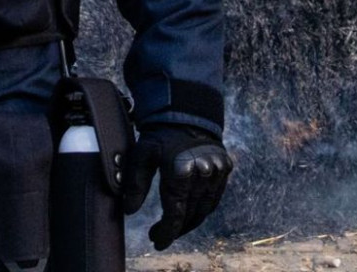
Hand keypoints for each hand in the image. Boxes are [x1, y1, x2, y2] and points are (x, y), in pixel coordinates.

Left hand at [123, 124, 232, 250]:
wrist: (189, 113)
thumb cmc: (162, 136)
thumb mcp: (142, 155)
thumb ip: (135, 183)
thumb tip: (130, 210)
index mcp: (182, 171)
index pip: (176, 214)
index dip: (166, 232)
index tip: (157, 241)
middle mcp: (203, 172)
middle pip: (190, 214)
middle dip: (175, 229)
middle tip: (160, 234)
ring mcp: (217, 170)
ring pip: (205, 209)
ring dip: (190, 222)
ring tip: (175, 226)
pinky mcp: (226, 167)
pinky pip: (216, 197)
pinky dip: (204, 208)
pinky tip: (191, 211)